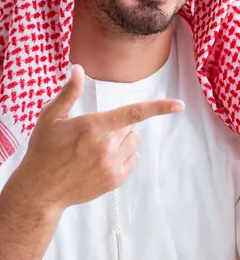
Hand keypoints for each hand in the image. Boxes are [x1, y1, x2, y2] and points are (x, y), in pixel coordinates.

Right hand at [9, 64, 184, 210]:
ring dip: (122, 141)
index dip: (158, 108)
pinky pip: (133, 159)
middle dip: (117, 126)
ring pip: (134, 142)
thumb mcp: (51, 118)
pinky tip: (101, 161)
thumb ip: (69, 93)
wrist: (40, 190)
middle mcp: (106, 146)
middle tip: (93, 135)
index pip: (132, 113)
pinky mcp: (115, 180)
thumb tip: (78, 69)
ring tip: (96, 148)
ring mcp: (112, 165)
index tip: (179, 105)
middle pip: (131, 127)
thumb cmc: (43, 150)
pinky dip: (123, 157)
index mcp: (93, 126)